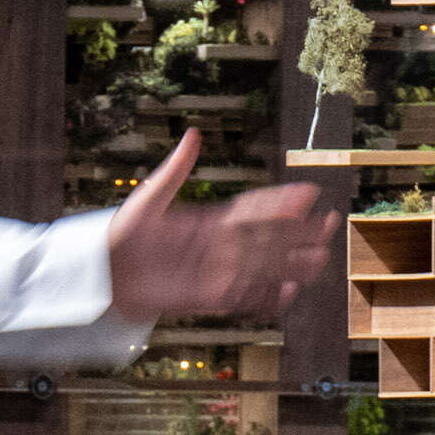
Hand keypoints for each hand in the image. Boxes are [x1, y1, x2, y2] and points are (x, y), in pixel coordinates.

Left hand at [104, 131, 342, 324]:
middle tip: (330, 225)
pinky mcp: (207, 298)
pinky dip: (268, 296)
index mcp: (208, 219)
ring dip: (293, 264)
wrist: (104, 274)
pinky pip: (245, 298)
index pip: (254, 209)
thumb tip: (193, 135)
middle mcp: (218, 246)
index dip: (281, 202)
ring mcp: (215, 272)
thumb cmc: (122, 234)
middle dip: (299, 233)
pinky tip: (291, 291)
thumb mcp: (149, 198)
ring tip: (322, 259)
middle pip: (267, 239)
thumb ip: (175, 171)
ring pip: (263, 268)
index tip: (308, 192)